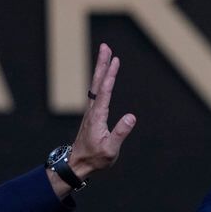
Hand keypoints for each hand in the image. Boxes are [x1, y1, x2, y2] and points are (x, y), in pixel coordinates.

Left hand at [47, 43, 136, 197]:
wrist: (78, 163)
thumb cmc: (95, 158)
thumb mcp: (110, 149)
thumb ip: (121, 133)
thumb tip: (132, 117)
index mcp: (97, 116)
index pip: (105, 92)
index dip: (110, 76)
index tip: (115, 61)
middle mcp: (92, 110)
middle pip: (97, 82)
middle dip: (102, 64)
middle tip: (106, 47)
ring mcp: (91, 111)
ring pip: (96, 85)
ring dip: (101, 68)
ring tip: (106, 54)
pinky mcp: (92, 114)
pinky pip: (97, 91)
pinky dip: (101, 79)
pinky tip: (104, 75)